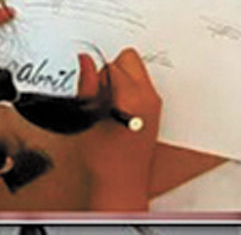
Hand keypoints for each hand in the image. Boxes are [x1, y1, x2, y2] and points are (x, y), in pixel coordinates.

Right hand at [76, 48, 161, 209]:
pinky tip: (117, 111)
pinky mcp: (155, 108)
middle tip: (100, 97)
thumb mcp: (88, 118)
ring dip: (120, 80)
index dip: (97, 77)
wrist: (122, 182)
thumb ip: (87, 85)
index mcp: (132, 97)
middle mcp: (149, 96)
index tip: (91, 92)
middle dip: (111, 71)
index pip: (113, 65)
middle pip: (129, 59)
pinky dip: (127, 89)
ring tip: (108, 107)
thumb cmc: (104, 158)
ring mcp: (155, 102)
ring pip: (136, 70)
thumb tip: (85, 59)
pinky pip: (141, 84)